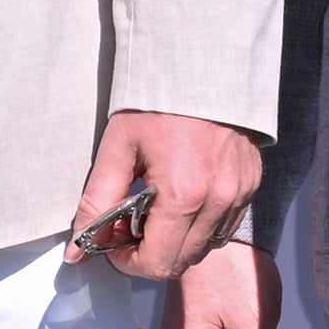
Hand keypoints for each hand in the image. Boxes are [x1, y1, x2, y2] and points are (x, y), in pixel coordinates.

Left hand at [69, 108, 259, 283]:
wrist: (203, 65)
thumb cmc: (155, 104)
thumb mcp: (117, 148)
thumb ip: (96, 203)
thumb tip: (77, 251)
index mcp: (183, 194)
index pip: (157, 262)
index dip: (128, 262)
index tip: (113, 243)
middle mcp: (218, 201)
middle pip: (181, 262)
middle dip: (149, 254)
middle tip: (130, 226)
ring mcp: (239, 195)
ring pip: (203, 249)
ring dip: (175, 243)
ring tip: (155, 211)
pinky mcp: (251, 186)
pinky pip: (224, 229)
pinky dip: (199, 227)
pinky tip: (181, 202)